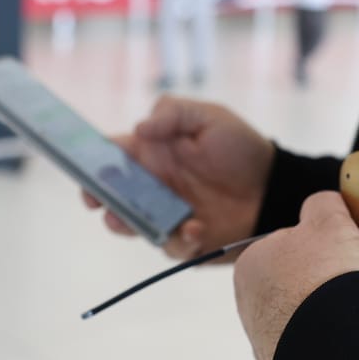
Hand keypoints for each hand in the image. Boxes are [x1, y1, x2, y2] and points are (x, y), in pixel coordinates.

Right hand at [82, 95, 274, 259]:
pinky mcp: (185, 240)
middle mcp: (153, 185)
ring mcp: (166, 214)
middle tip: (95, 200)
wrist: (274, 188)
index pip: (113, 155)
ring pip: (132, 224)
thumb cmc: (241, 148)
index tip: (85, 167)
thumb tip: (139, 128)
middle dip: (98, 197)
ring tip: (124, 221)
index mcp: (153, 153)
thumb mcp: (210, 117)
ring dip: (125, 224)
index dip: (93, 160)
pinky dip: (179, 240)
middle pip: (113, 193)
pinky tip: (195, 227)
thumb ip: (174, 114)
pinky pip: (171, 245)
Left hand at [233, 191, 358, 359]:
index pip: (289, 243)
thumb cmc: (330, 280)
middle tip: (354, 283)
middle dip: (322, 283)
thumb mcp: (331, 223)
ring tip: (356, 315)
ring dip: (328, 315)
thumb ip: (323, 206)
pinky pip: (315, 349)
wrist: (340, 352)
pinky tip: (352, 340)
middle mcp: (249, 306)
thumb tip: (323, 204)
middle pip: (296, 283)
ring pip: (305, 318)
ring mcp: (266, 345)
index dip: (323, 245)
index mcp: (250, 264)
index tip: (344, 253)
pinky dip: (332, 343)